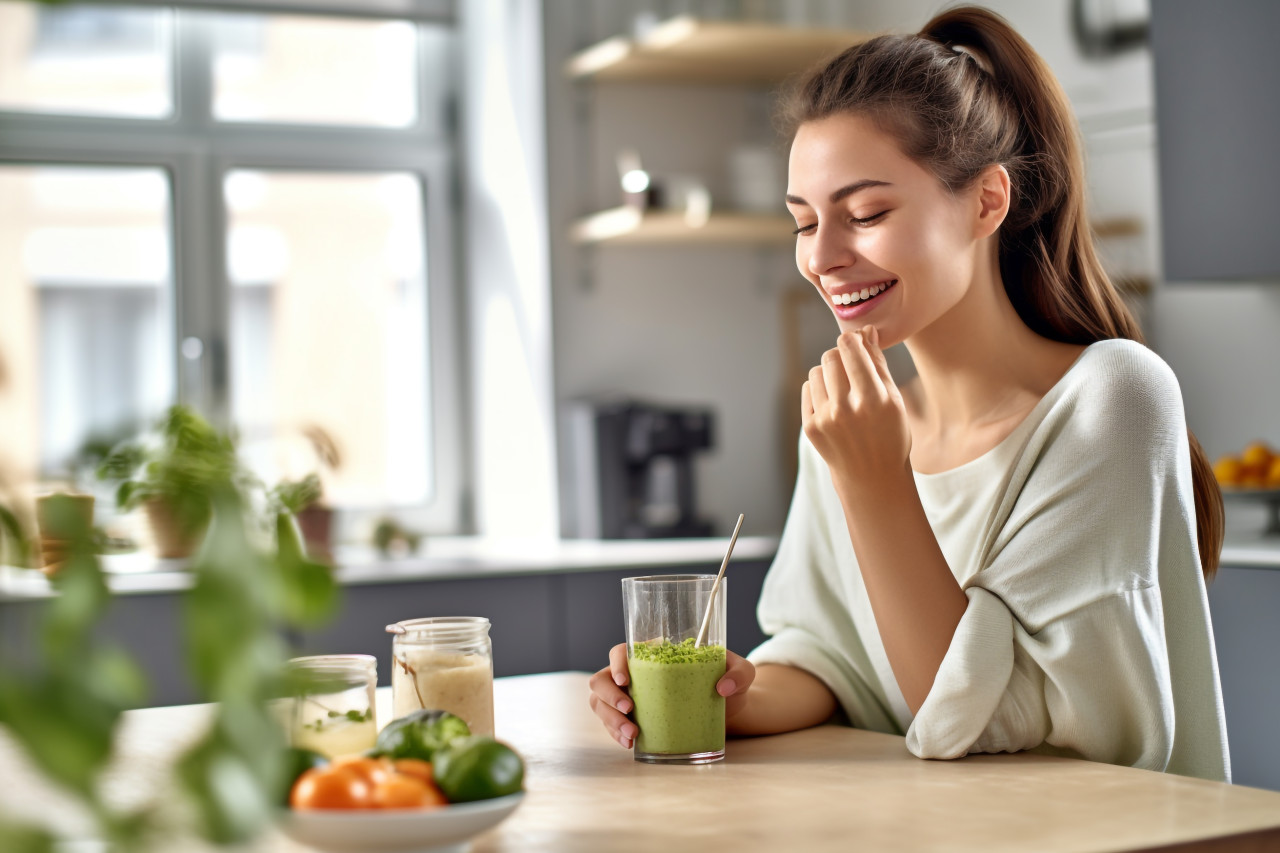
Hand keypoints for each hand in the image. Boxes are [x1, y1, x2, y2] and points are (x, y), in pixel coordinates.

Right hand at [587, 644, 756, 748]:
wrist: (729, 710)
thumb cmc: (729, 682)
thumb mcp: (742, 672)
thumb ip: (741, 672)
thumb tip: (723, 687)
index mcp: (653, 655)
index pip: (620, 651)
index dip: (616, 663)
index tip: (625, 679)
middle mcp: (635, 675)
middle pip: (601, 679)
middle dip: (609, 697)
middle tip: (631, 710)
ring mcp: (630, 697)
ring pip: (600, 704)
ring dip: (610, 719)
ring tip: (631, 735)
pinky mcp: (633, 720)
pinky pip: (611, 724)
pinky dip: (615, 734)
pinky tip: (629, 743)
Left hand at [801, 326, 910, 494]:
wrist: (872, 476)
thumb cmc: (889, 433)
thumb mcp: (894, 399)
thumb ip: (877, 363)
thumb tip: (866, 331)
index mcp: (873, 398)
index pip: (849, 348)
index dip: (851, 340)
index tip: (855, 343)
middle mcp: (846, 408)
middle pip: (830, 356)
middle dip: (840, 356)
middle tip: (851, 368)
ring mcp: (825, 419)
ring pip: (816, 371)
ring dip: (828, 373)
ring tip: (843, 389)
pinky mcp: (810, 427)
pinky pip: (808, 389)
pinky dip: (819, 390)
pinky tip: (833, 403)